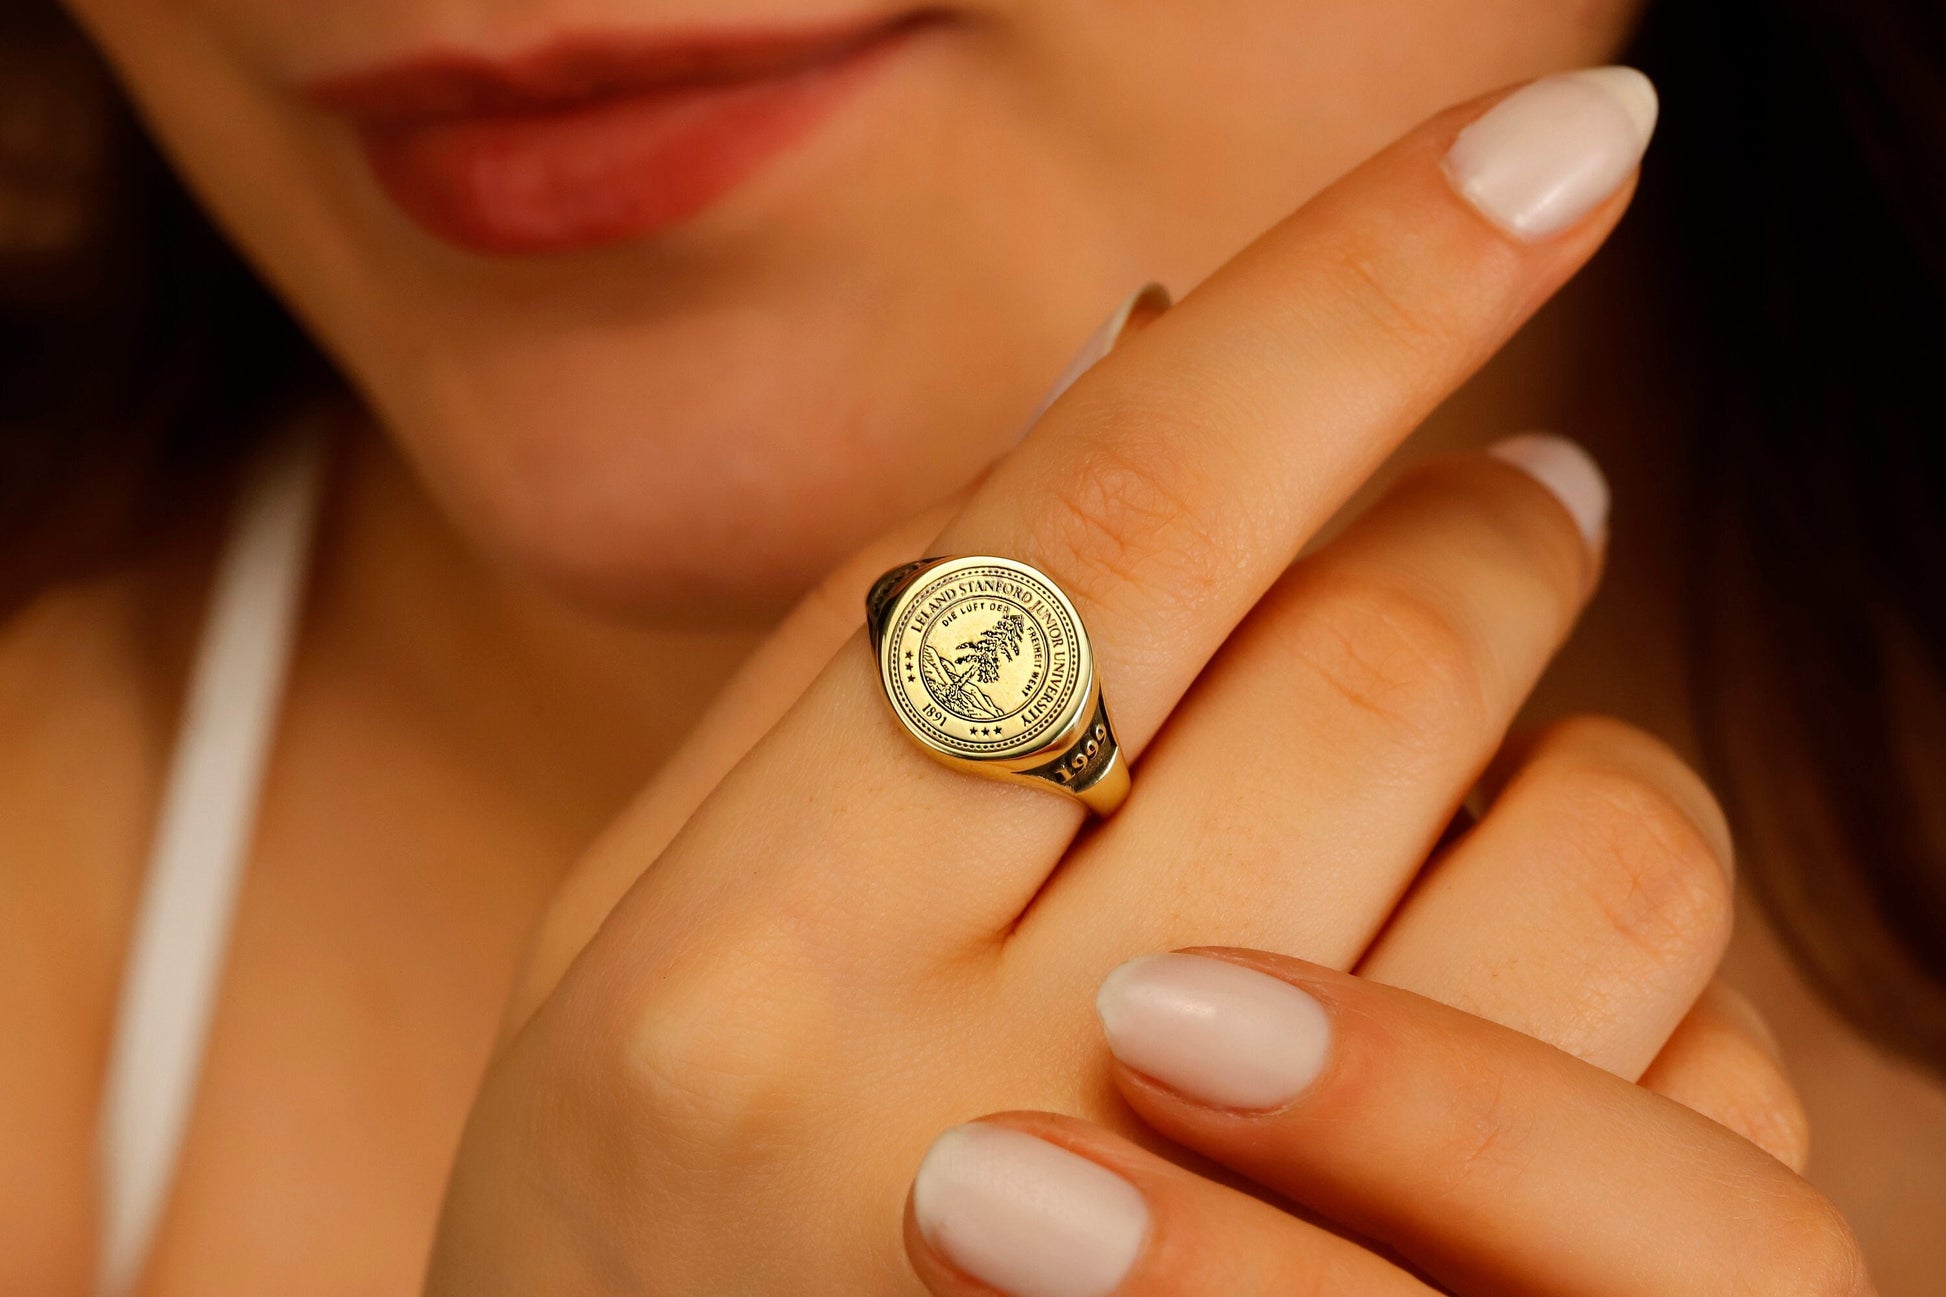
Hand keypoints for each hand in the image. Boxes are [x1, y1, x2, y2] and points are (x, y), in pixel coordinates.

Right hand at [425, 71, 1712, 1294]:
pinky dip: (1647, 984)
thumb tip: (1124, 369)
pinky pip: (1674, 1102)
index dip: (1352, 287)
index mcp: (738, 949)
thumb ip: (856, 667)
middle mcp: (955, 1103)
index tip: (1553, 147)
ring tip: (1500, 753)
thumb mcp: (647, 943)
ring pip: (1582, 852)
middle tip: (1517, 487)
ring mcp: (1203, 1274)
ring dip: (1591, 752)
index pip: (1113, 513)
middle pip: (1372, 656)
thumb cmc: (643, 1250)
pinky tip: (1523, 998)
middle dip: (1490, 521)